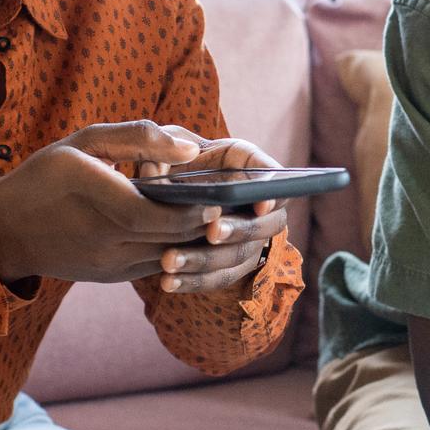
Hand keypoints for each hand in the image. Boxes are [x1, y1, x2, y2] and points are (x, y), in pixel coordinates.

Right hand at [0, 121, 233, 286]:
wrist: (5, 231)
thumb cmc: (46, 176)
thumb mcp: (84, 142)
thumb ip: (139, 138)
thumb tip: (193, 149)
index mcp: (88, 191)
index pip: (150, 211)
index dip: (190, 209)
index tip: (218, 197)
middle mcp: (98, 233)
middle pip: (167, 237)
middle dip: (204, 225)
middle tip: (234, 208)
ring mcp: (105, 262)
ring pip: (167, 256)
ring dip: (196, 241)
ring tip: (222, 219)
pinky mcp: (111, 277)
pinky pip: (155, 266)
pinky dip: (176, 251)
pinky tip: (192, 234)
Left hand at [143, 135, 289, 293]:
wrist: (158, 195)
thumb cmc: (169, 160)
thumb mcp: (165, 146)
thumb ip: (161, 151)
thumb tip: (155, 167)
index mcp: (248, 165)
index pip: (274, 177)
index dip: (272, 191)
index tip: (259, 203)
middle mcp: (259, 204)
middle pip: (268, 223)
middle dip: (240, 229)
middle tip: (212, 232)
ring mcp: (250, 238)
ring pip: (240, 255)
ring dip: (206, 260)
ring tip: (169, 261)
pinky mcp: (231, 264)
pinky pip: (220, 278)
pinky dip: (194, 281)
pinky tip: (167, 282)